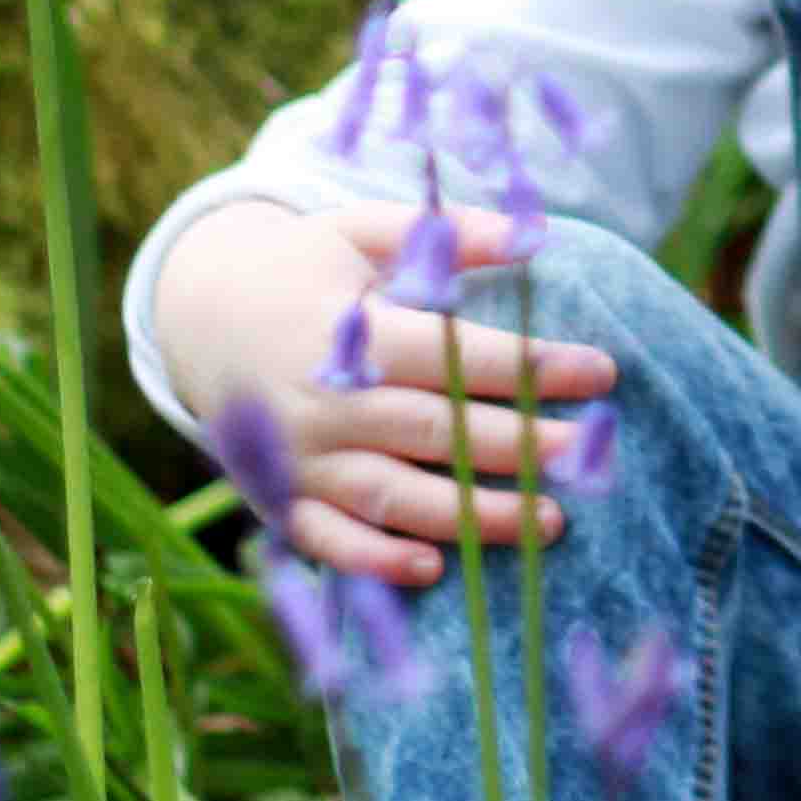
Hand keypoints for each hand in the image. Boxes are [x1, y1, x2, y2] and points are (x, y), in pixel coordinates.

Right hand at [156, 201, 622, 585]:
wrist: (198, 316)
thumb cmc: (306, 269)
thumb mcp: (364, 231)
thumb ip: (448, 233)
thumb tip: (536, 237)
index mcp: (350, 331)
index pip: (454, 354)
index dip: (529, 366)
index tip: (602, 372)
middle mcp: (324, 401)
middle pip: (432, 430)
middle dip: (518, 445)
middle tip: (592, 457)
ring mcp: (299, 458)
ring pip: (392, 496)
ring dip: (471, 514)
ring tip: (550, 524)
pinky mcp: (279, 499)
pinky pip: (327, 541)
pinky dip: (373, 562)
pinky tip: (433, 570)